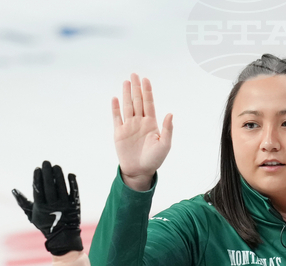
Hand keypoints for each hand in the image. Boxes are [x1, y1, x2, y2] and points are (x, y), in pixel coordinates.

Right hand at [12, 161, 82, 255]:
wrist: (63, 237)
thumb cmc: (45, 224)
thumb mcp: (32, 215)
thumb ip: (23, 202)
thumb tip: (13, 190)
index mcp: (41, 208)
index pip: (38, 190)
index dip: (37, 178)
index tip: (37, 168)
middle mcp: (53, 206)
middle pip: (50, 187)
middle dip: (47, 173)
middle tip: (46, 162)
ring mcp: (65, 206)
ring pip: (62, 188)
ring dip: (59, 176)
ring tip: (56, 166)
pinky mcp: (75, 206)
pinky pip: (74, 193)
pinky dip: (73, 184)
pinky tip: (70, 175)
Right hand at [112, 73, 172, 188]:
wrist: (140, 171)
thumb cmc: (154, 159)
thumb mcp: (165, 145)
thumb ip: (167, 129)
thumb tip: (170, 114)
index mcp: (151, 123)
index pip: (149, 103)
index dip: (147, 91)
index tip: (146, 79)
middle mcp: (140, 122)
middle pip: (137, 101)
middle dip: (136, 88)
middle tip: (134, 74)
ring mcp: (129, 126)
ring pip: (127, 106)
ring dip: (126, 94)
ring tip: (126, 82)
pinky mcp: (119, 133)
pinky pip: (117, 118)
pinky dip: (115, 108)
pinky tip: (115, 98)